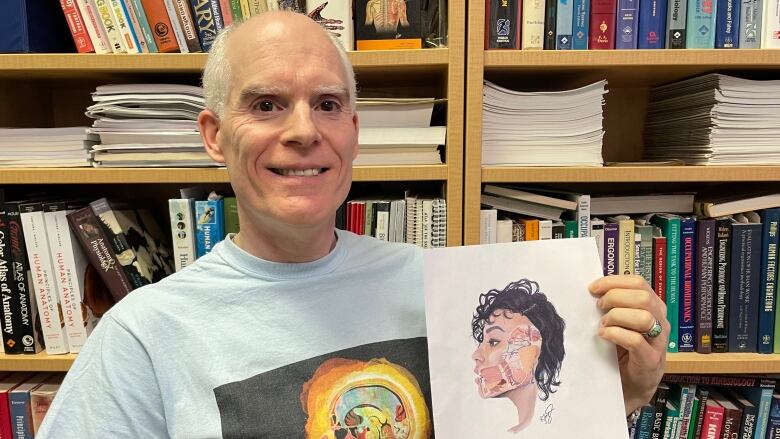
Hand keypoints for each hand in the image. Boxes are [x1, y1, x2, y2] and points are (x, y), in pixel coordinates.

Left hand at [589, 275, 668, 414]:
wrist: (633, 383)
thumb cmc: (625, 348)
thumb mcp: (622, 321)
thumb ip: (616, 304)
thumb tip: (595, 288)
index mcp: (653, 307)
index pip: (638, 283)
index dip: (614, 282)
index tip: (593, 288)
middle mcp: (660, 321)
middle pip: (643, 297)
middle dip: (614, 298)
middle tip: (599, 307)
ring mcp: (658, 341)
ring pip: (643, 317)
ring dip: (617, 317)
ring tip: (603, 324)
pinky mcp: (651, 360)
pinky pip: (635, 341)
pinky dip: (615, 334)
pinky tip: (604, 336)